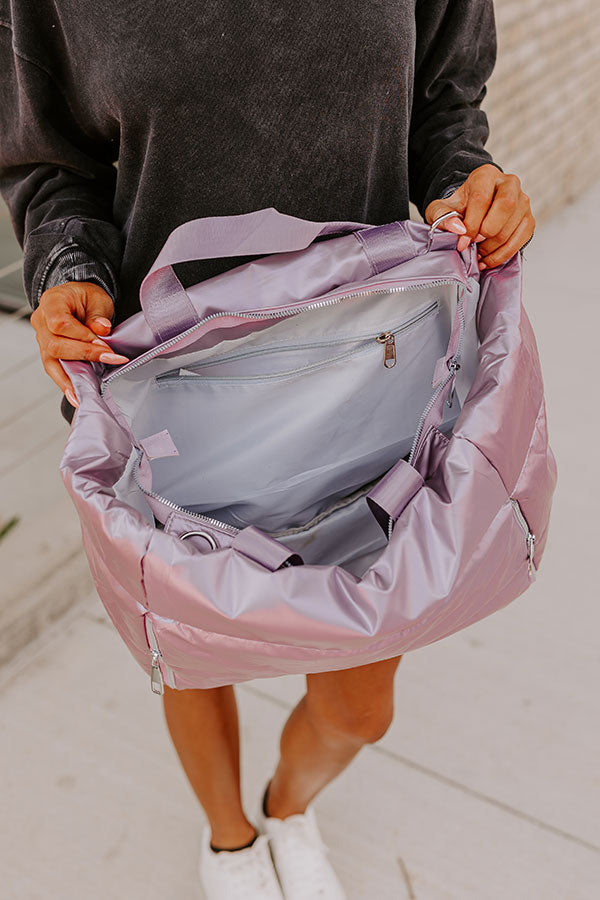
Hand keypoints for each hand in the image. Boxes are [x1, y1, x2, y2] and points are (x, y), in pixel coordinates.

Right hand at [30, 281, 128, 407]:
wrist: (77, 300)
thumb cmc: (86, 298)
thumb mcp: (97, 298)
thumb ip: (98, 314)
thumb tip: (102, 329)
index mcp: (51, 302)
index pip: (60, 324)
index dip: (82, 337)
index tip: (105, 345)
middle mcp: (41, 321)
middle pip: (55, 345)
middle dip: (84, 355)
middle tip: (109, 359)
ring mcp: (42, 339)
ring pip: (51, 362)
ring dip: (71, 378)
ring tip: (85, 393)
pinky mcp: (48, 353)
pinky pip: (54, 370)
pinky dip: (66, 384)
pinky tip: (76, 396)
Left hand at [424, 164, 534, 269]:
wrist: (473, 211)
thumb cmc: (459, 209)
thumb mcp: (441, 209)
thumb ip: (443, 216)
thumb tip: (458, 228)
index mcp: (485, 175)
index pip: (482, 198)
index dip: (472, 224)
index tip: (462, 242)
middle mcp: (509, 183)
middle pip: (506, 206)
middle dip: (487, 232)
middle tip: (474, 244)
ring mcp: (523, 201)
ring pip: (513, 225)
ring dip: (493, 247)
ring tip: (478, 254)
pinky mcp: (529, 219)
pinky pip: (522, 238)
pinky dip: (503, 254)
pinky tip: (488, 259)